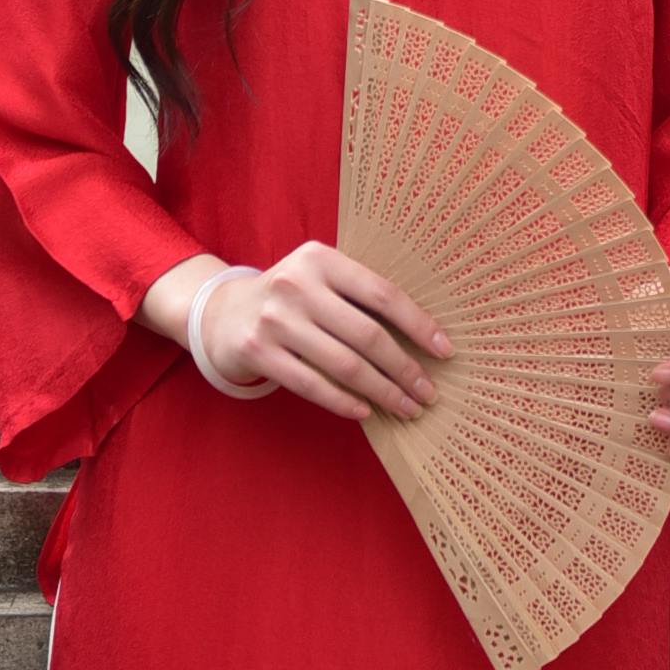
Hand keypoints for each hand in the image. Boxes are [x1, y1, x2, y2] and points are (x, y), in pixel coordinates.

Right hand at [200, 241, 452, 422]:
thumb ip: (359, 295)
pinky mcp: (259, 352)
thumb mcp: (319, 278)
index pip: (382, 294)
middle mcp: (297, 285)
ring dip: (383, 392)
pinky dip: (344, 402)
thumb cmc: (291, 298)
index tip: (445, 352)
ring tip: (406, 407)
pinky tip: (366, 411)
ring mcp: (275, 319)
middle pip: (367, 335)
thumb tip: (424, 335)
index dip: (418, 325)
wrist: (224, 313)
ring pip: (344, 365)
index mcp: (320, 258)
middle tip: (428, 394)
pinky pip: (313, 385)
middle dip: (405, 369)